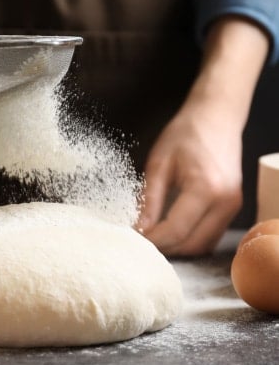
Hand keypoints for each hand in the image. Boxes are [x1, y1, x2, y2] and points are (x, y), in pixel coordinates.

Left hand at [138, 16, 268, 255]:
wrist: (216, 117)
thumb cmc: (185, 134)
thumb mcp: (158, 165)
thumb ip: (149, 200)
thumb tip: (138, 229)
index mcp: (205, 189)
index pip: (176, 230)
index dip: (152, 239)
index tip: (132, 238)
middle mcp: (225, 203)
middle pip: (191, 244)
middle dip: (164, 248)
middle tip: (139, 241)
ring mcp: (232, 207)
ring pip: (203, 245)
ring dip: (177, 247)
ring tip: (152, 237)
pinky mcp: (232, 207)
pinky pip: (210, 235)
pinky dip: (190, 239)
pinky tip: (170, 230)